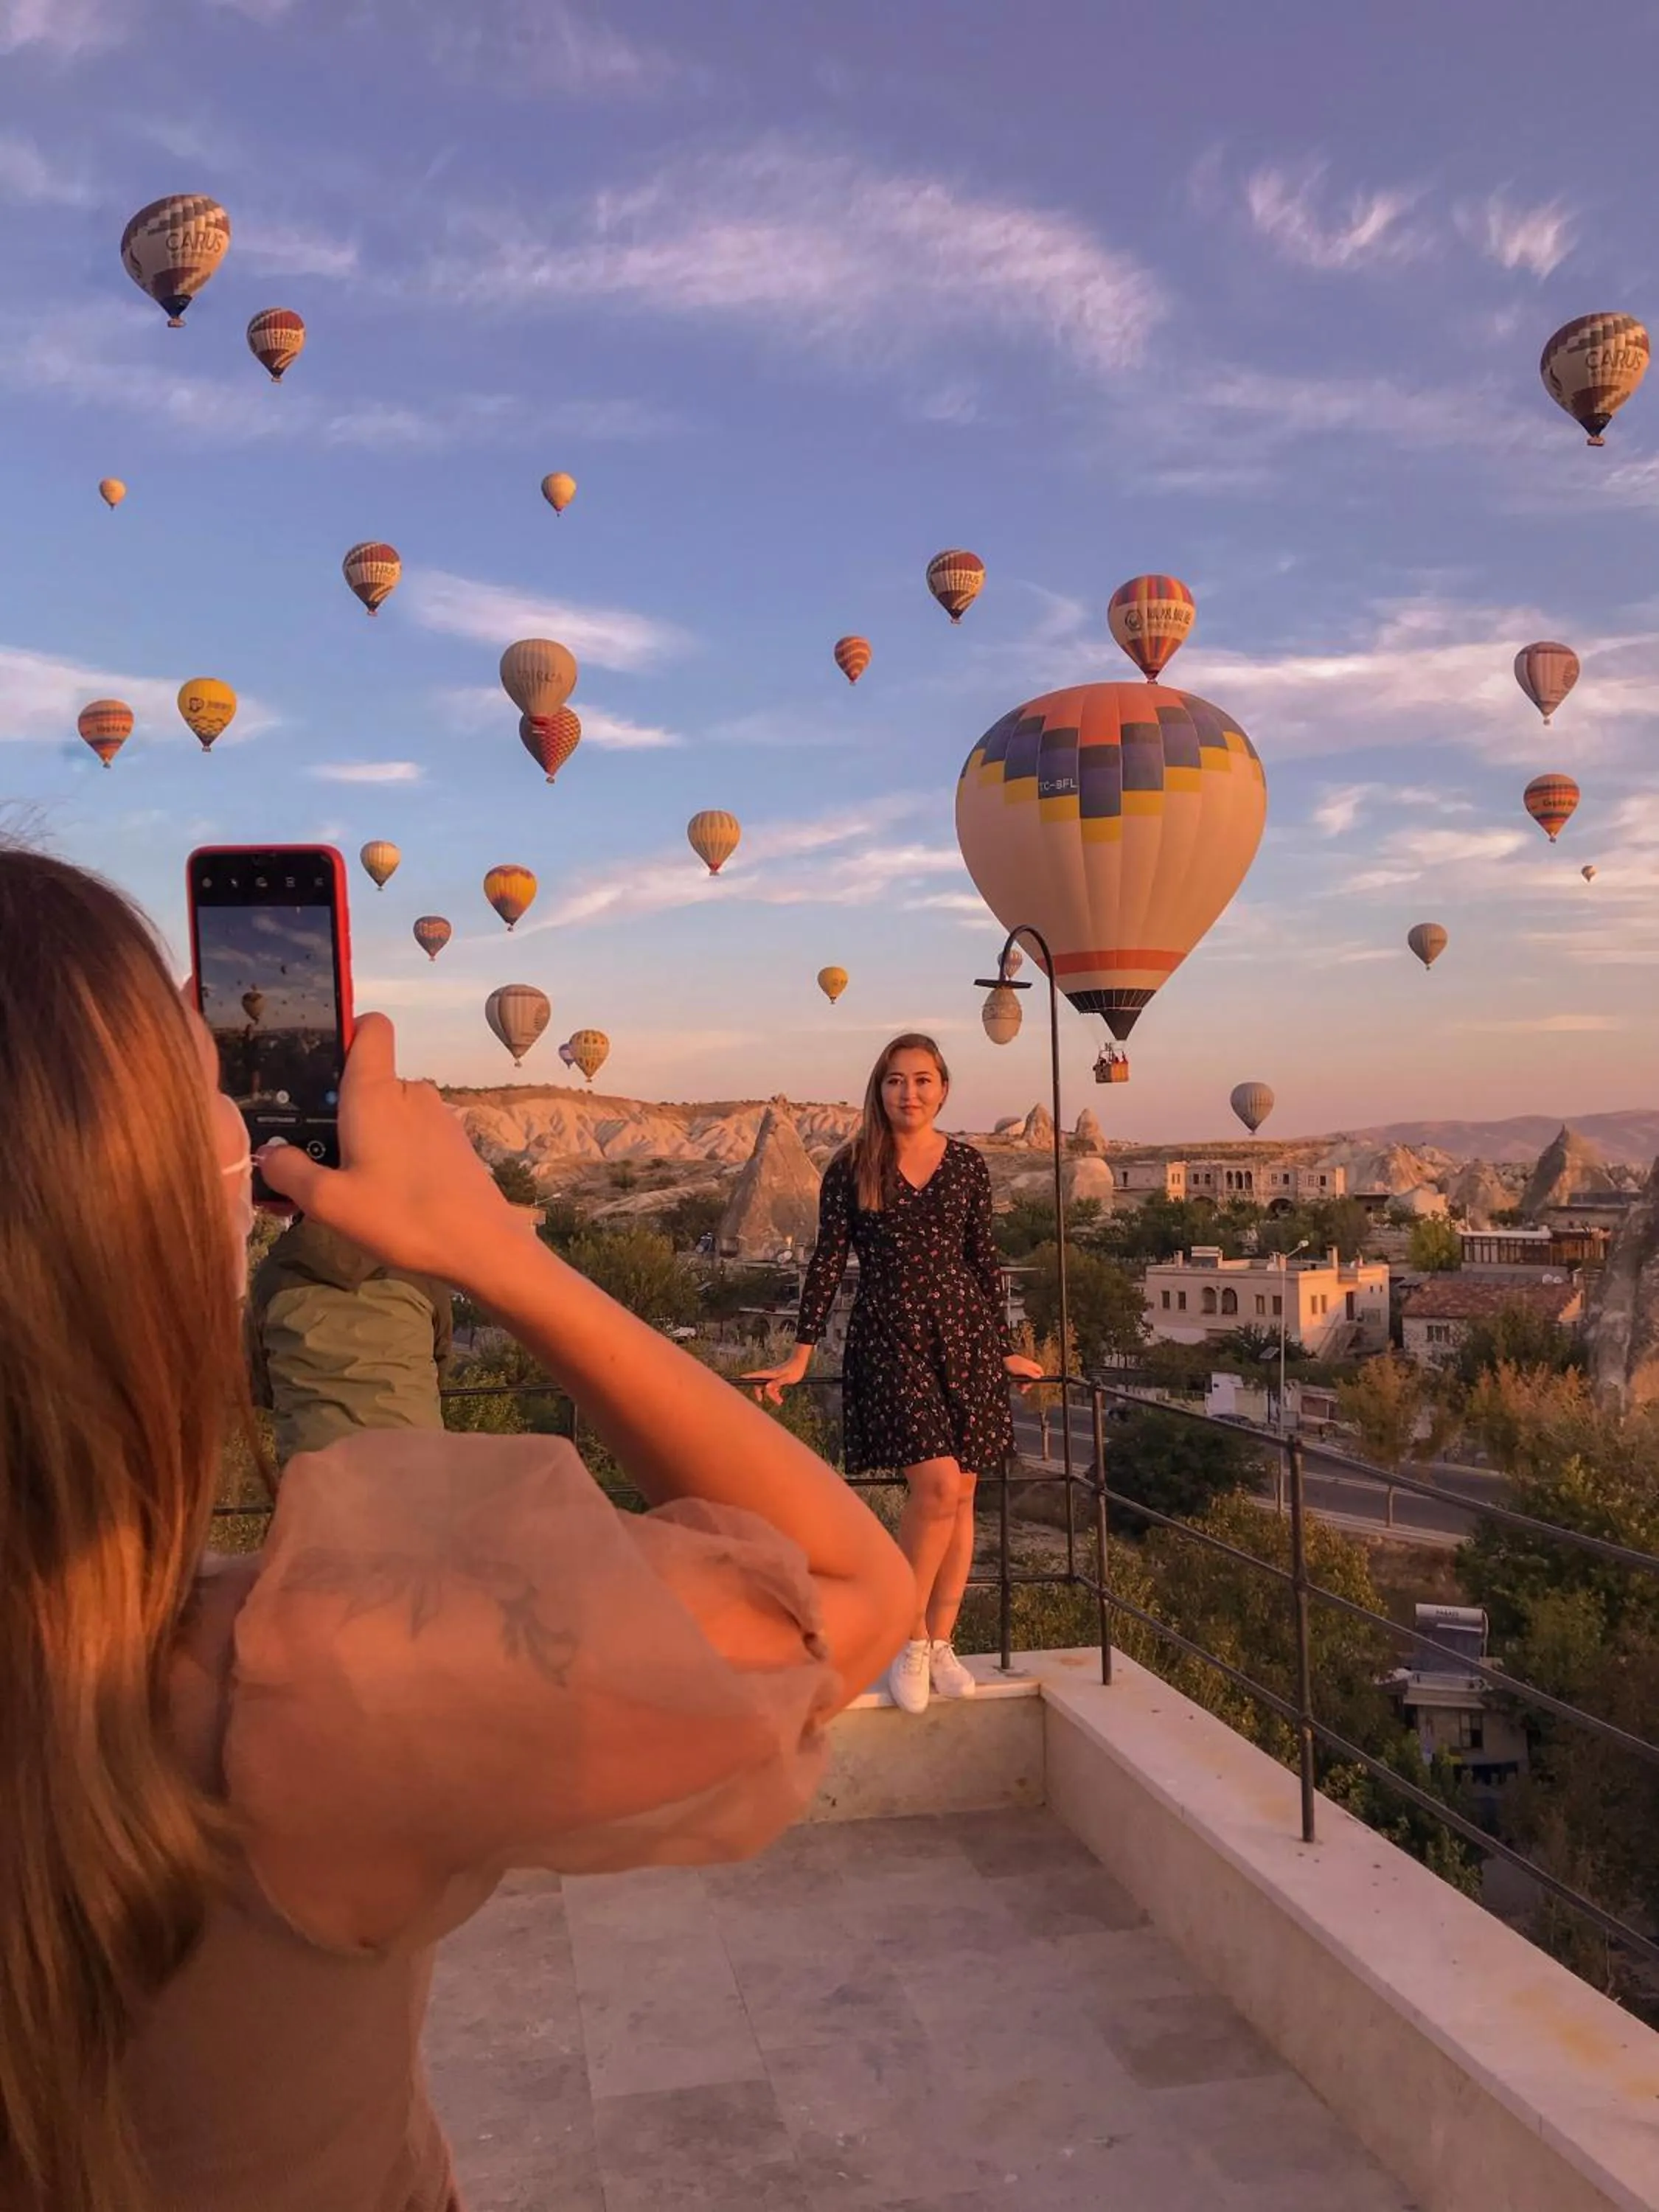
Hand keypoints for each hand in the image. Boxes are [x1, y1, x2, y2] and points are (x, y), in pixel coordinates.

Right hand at [254, 1014, 523, 1283]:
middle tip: (314, 1157)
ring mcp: (437, 1117)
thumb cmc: (403, 1216)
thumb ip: (289, 1172)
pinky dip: (392, 1153)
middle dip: (339, 1111)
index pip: (371, 1027)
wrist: (483, 1247)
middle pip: (368, 1080)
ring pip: (389, 1113)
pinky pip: (411, 1134)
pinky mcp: (453, 1142)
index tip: (319, 1070)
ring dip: (365, 1138)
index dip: (347, 1032)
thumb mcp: (329, 1202)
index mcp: (376, 1092)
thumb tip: (267, 1154)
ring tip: (346, 1185)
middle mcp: (410, 1092)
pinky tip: (384, 1195)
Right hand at [743, 1358, 806, 1406]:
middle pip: (760, 1384)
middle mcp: (770, 1375)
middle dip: (760, 1392)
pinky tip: (780, 1398)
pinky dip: (775, 1393)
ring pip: (768, 1388)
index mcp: (771, 1374)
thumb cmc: (794, 1369)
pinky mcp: (777, 1379)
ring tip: (780, 1401)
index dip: (748, 1377)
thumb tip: (766, 1388)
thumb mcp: (787, 1378)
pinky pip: (773, 1387)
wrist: (800, 1362)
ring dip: (772, 1395)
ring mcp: (773, 1377)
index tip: (740, 1377)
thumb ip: (777, 1383)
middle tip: (761, 1400)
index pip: (757, 1375)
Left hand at [1003, 1353, 1044, 1393]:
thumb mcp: (1023, 1369)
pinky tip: (1017, 1387)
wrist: (1002, 1362)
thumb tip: (1039, 1377)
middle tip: (1025, 1387)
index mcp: (1032, 1365)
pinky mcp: (1018, 1374)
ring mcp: (1023, 1371)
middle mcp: (1028, 1368)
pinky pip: (1021, 1381)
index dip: (1040, 1377)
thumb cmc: (1013, 1363)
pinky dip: (1019, 1384)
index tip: (1037, 1382)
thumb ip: (1031, 1373)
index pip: (1040, 1371)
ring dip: (1024, 1385)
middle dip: (1029, 1384)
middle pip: (1033, 1378)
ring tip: (1020, 1389)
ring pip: (1026, 1380)